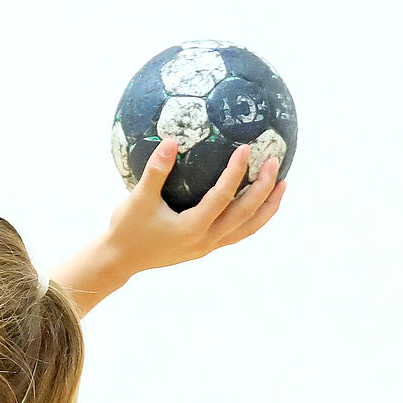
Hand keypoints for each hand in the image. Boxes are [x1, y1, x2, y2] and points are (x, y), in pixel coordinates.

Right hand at [103, 140, 284, 277]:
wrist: (119, 261)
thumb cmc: (126, 229)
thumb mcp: (136, 200)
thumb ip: (155, 172)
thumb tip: (170, 141)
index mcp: (191, 228)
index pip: (222, 197)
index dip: (236, 173)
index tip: (246, 149)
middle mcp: (204, 240)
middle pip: (245, 214)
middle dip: (263, 188)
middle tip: (274, 162)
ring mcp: (207, 247)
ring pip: (247, 228)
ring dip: (267, 207)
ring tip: (282, 185)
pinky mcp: (204, 248)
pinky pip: (238, 232)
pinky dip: (254, 218)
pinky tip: (259, 201)